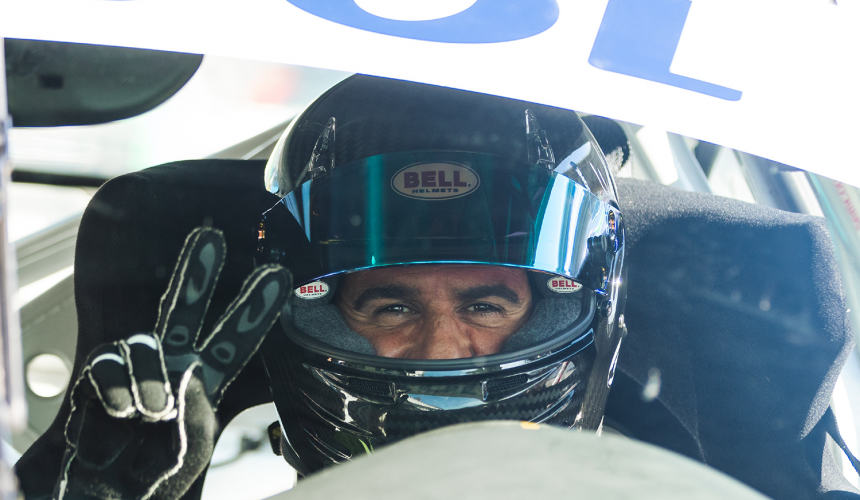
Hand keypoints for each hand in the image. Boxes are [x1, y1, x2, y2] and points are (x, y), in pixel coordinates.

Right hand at [54, 228, 289, 499]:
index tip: (278, 276)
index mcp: (207, 379)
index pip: (236, 338)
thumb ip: (196, 408)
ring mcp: (137, 367)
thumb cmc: (155, 474)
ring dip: (149, 380)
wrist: (106, 494)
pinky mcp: (100, 374)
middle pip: (185, 308)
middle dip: (197, 271)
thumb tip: (187, 367)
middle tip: (210, 236)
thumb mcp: (192, 447)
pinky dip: (115, 388)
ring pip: (146, 343)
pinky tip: (120, 412)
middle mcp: (173, 363)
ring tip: (150, 414)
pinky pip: (110, 361)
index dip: (256, 308)